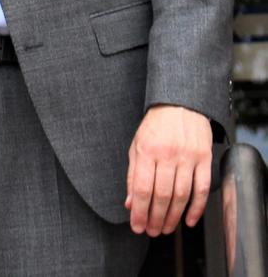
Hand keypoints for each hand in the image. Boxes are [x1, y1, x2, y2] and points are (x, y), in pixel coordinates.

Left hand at [126, 105, 211, 235]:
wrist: (180, 104)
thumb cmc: (156, 125)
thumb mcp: (137, 145)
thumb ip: (132, 174)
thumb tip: (130, 202)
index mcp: (147, 150)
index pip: (142, 188)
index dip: (139, 211)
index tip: (137, 225)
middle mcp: (167, 154)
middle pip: (161, 195)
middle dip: (155, 218)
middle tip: (152, 231)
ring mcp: (188, 156)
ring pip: (181, 195)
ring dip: (173, 217)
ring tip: (166, 228)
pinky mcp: (204, 158)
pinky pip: (202, 188)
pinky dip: (197, 208)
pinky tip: (189, 220)